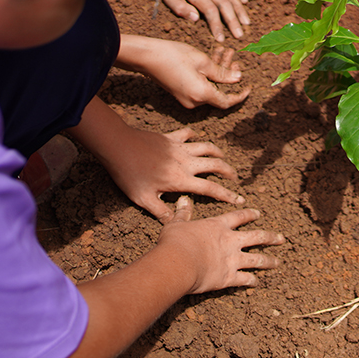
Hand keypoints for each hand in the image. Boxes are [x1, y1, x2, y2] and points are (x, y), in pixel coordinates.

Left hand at [102, 125, 244, 222]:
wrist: (118, 145)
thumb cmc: (129, 174)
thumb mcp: (143, 199)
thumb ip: (161, 212)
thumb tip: (175, 223)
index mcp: (181, 179)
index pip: (211, 188)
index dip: (227, 195)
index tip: (239, 200)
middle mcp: (185, 162)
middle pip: (215, 164)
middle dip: (229, 171)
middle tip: (235, 177)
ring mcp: (179, 148)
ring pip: (206, 147)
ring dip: (217, 152)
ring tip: (223, 158)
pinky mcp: (170, 137)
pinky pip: (187, 134)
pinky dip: (194, 136)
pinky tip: (196, 138)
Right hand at [117, 35, 250, 108]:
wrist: (146, 56)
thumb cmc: (173, 55)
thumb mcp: (202, 61)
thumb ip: (222, 73)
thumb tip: (237, 79)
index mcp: (201, 95)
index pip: (227, 102)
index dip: (240, 96)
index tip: (249, 87)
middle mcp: (194, 102)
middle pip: (219, 92)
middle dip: (229, 75)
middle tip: (234, 58)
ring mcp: (186, 99)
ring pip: (210, 87)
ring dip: (219, 72)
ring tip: (225, 52)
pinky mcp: (181, 93)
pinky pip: (200, 86)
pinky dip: (208, 74)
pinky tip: (213, 57)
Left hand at [158, 0, 249, 41]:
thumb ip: (180, 7)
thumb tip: (195, 19)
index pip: (211, 12)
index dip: (217, 26)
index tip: (221, 39)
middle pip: (225, 6)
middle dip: (233, 22)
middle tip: (239, 36)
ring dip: (240, 10)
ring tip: (246, 23)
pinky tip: (245, 2)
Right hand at [159, 196, 283, 292]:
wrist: (178, 263)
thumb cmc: (174, 242)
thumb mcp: (177, 224)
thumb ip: (183, 213)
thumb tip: (183, 200)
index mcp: (218, 227)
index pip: (238, 217)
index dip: (249, 214)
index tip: (258, 214)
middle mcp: (230, 241)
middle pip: (256, 237)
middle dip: (270, 237)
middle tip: (281, 238)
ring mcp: (232, 260)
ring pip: (257, 259)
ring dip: (269, 261)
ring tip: (277, 262)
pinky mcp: (229, 277)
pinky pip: (245, 279)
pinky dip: (252, 281)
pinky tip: (256, 282)